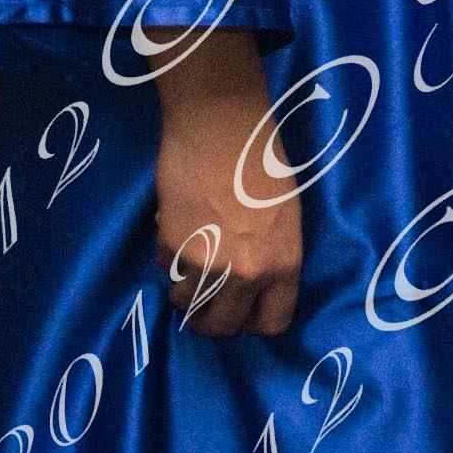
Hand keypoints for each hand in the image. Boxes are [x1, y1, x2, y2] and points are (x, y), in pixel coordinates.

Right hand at [151, 38, 304, 337]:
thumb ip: (272, 257)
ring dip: (186, 291)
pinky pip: (167, 270)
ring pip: (187, 303)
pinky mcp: (172, 247)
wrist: (221, 126)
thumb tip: (252, 286)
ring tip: (190, 264)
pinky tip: (179, 231)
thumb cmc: (263, 160)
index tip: (244, 310)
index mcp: (284, 265)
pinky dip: (170, 259)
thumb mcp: (286, 217)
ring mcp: (207, 265)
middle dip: (212, 319)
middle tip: (205, 303)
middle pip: (223, 327)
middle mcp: (247, 274)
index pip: (272, 324)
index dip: (254, 321)